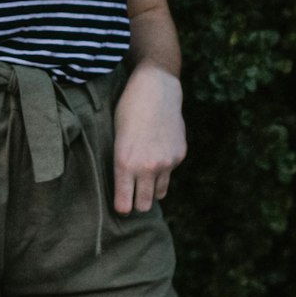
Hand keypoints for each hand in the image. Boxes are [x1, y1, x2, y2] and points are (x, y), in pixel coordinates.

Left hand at [112, 61, 185, 213]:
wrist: (156, 88)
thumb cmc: (128, 109)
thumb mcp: (116, 137)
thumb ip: (121, 163)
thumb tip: (125, 187)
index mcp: (124, 163)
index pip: (124, 204)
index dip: (121, 207)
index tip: (120, 206)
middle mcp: (146, 167)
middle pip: (143, 205)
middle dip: (137, 203)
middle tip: (133, 196)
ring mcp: (166, 163)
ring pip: (159, 193)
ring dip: (151, 189)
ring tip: (144, 177)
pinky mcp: (179, 156)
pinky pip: (169, 174)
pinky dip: (164, 170)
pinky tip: (158, 151)